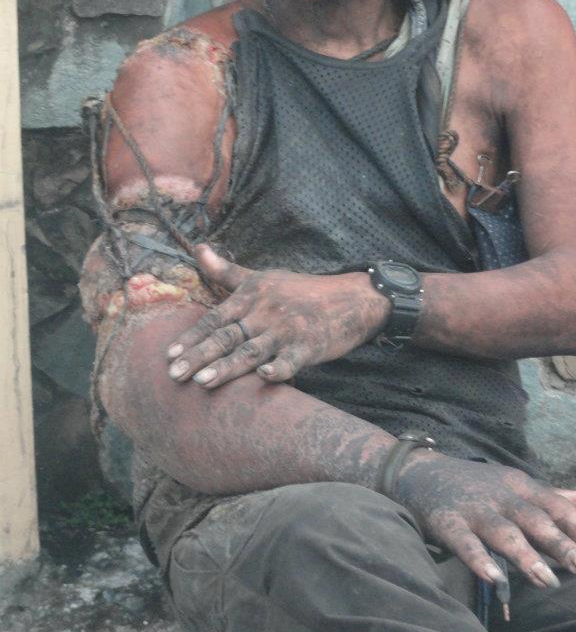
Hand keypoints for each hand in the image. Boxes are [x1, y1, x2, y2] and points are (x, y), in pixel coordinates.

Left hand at [166, 245, 389, 385]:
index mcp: (252, 297)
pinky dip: (278, 369)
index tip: (170, 354)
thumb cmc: (302, 290)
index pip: (215, 318)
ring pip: (251, 351)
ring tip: (204, 382)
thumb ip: (227, 271)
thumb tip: (198, 249)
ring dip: (227, 367)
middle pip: (227, 337)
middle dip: (199, 356)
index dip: (192, 336)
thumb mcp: (263, 277)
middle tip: (175, 375)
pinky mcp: (308, 346)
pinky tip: (264, 379)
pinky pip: (290, 361)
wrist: (349, 298)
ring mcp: (287, 330)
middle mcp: (266, 312)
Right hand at [395, 454, 575, 587]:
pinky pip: (465, 543)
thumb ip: (554, 496)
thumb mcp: (515, 484)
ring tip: (549, 582)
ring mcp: (474, 509)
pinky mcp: (447, 523)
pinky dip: (479, 559)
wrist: (420, 472)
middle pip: (536, 520)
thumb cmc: (477, 485)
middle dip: (561, 545)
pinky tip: (493, 578)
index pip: (557, 505)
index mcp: (520, 486)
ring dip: (527, 556)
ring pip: (504, 533)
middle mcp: (500, 496)